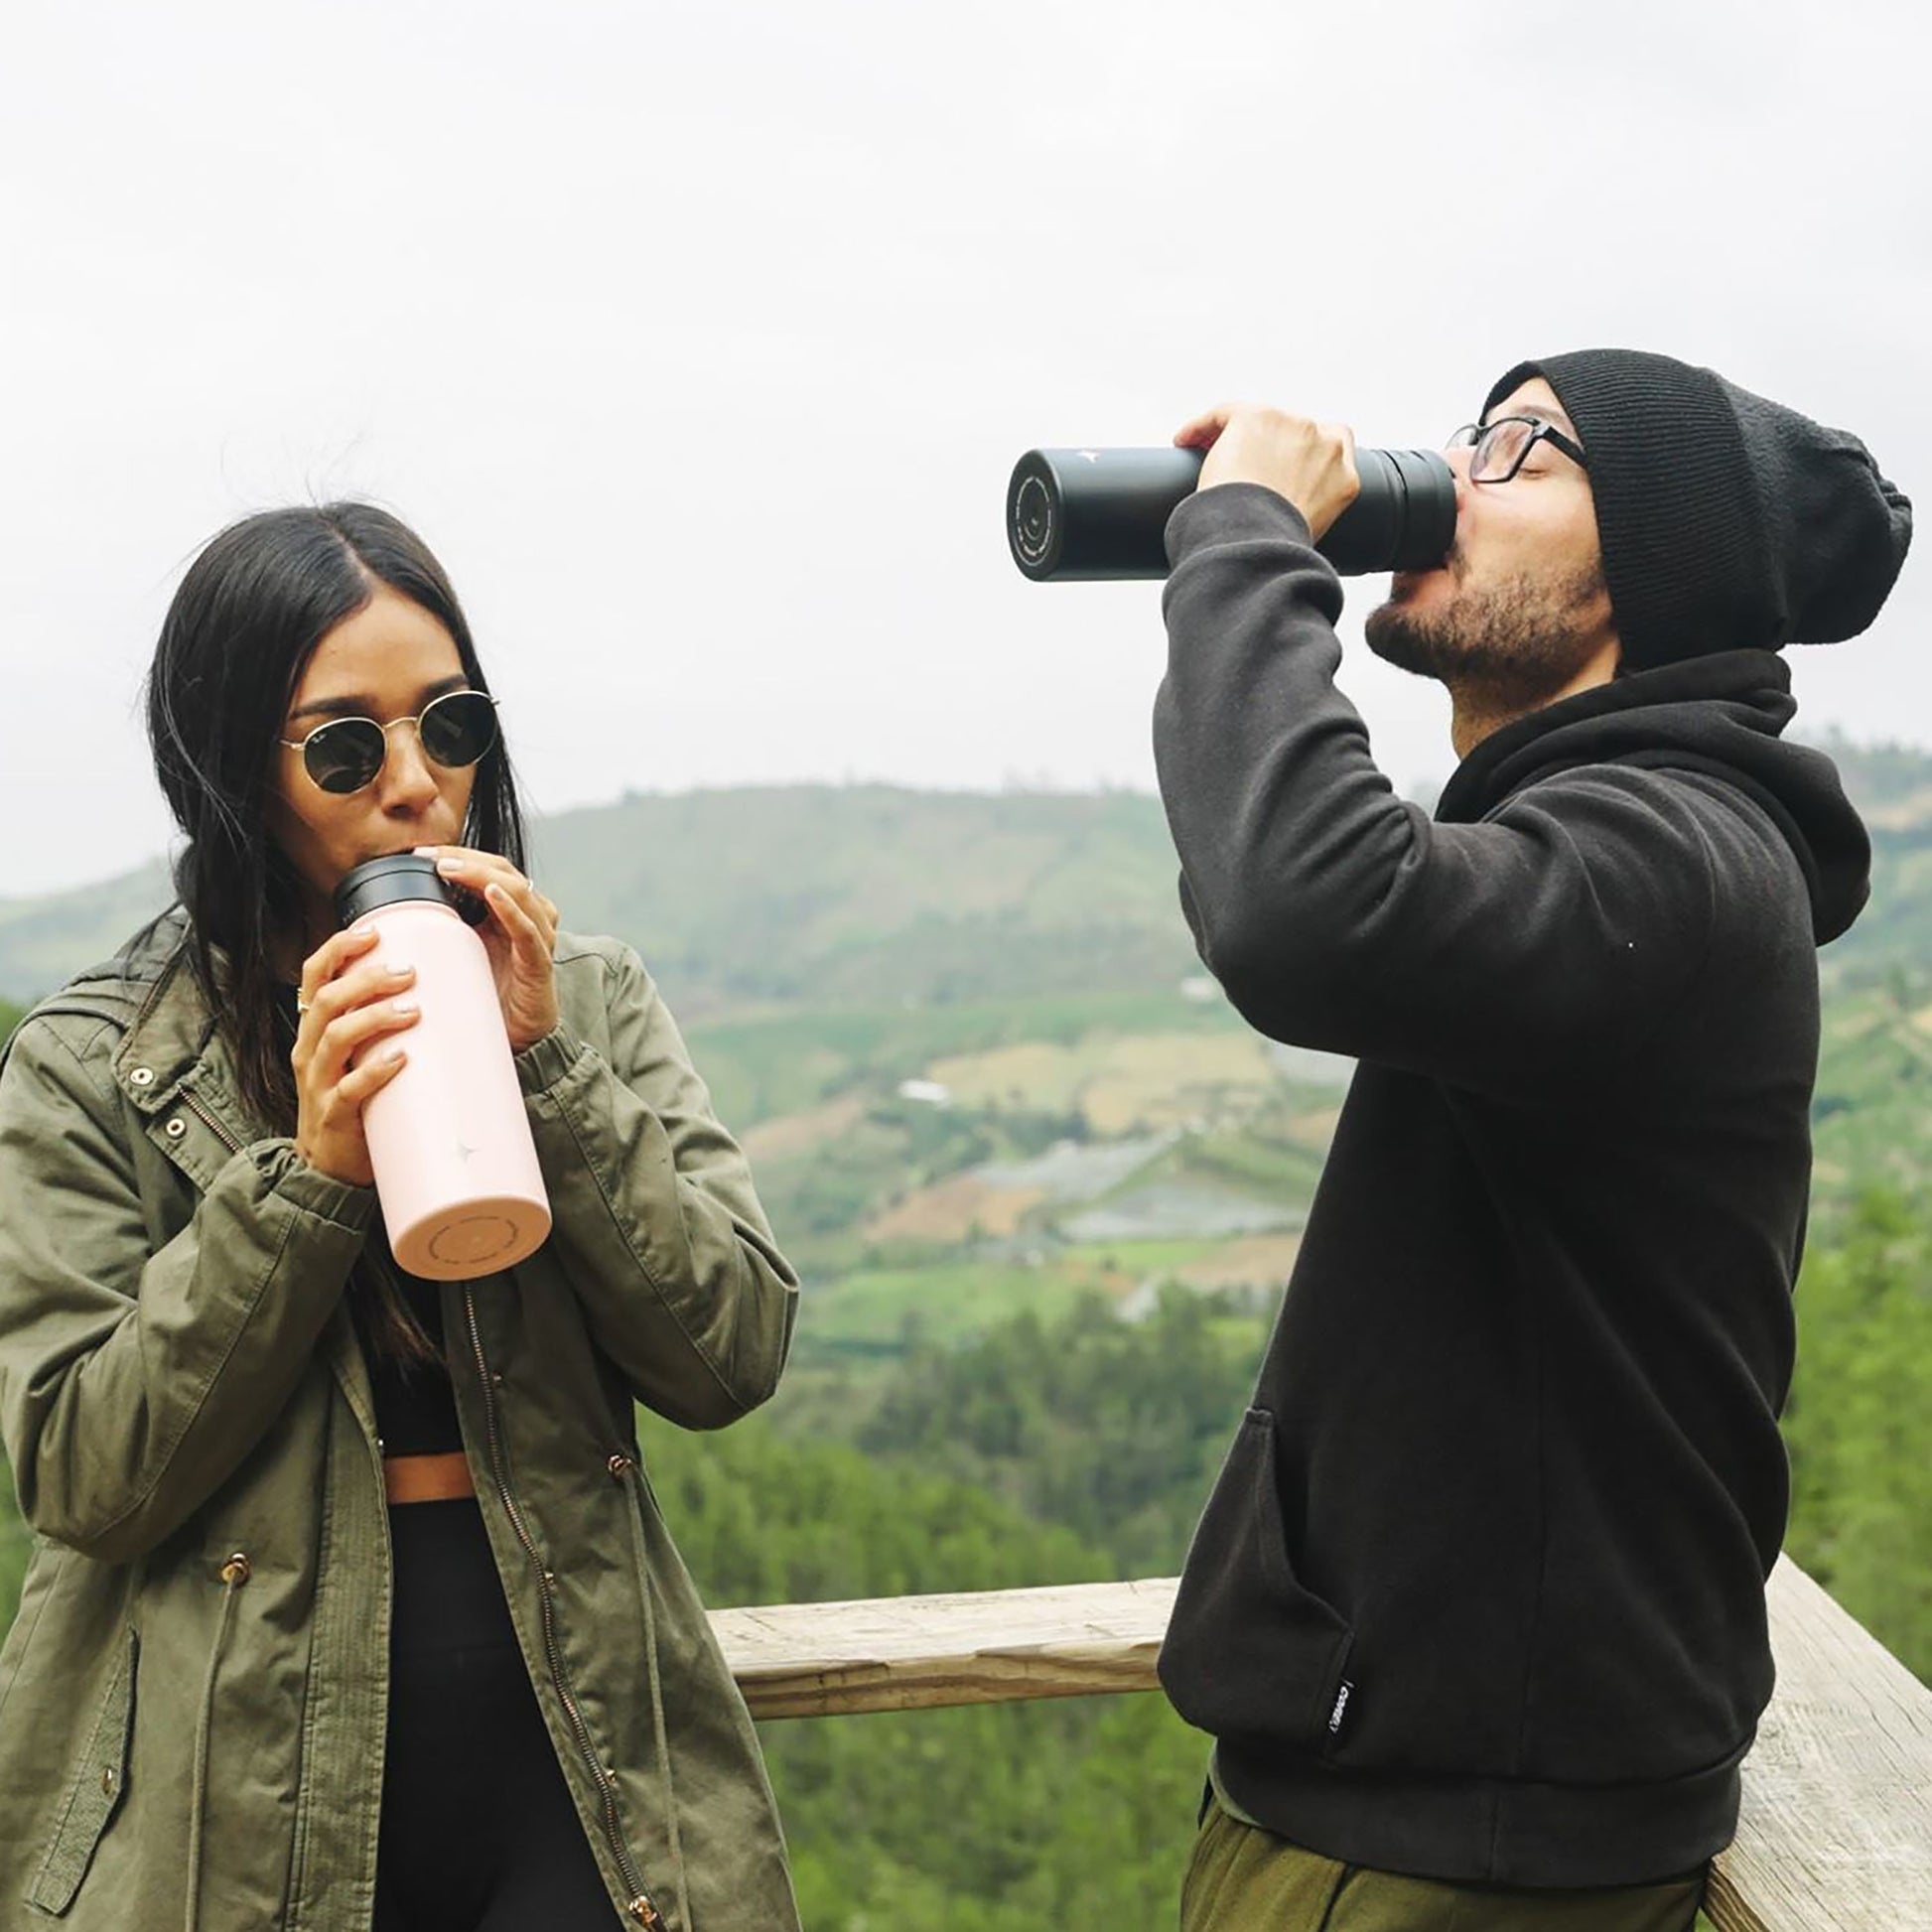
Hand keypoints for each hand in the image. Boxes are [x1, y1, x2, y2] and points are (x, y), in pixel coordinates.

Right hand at [292, 926, 420, 1185]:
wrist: (332, 1166)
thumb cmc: (354, 1099)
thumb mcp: (360, 1052)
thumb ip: (383, 1022)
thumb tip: (435, 982)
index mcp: (315, 1027)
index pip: (315, 975)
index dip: (339, 948)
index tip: (374, 931)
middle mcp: (310, 1049)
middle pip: (328, 999)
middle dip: (367, 980)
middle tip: (408, 972)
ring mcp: (319, 1082)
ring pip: (336, 1037)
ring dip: (375, 1018)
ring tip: (412, 1009)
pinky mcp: (333, 1115)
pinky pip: (350, 1089)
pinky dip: (376, 1071)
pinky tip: (401, 1059)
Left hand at [416, 846, 561, 1051]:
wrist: (519, 1041)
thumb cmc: (490, 997)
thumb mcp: (459, 955)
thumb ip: (440, 931)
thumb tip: (385, 917)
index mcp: (510, 913)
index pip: (489, 868)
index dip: (458, 855)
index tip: (419, 853)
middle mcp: (529, 918)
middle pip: (503, 871)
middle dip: (466, 858)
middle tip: (429, 856)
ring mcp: (537, 938)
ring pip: (518, 891)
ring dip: (483, 874)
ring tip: (450, 867)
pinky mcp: (539, 964)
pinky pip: (528, 929)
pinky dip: (511, 909)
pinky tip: (492, 893)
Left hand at [1174, 405, 1359, 540]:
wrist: (1256, 542)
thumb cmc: (1274, 551)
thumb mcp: (1306, 537)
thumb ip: (1303, 515)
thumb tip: (1274, 522)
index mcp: (1344, 476)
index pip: (1333, 445)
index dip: (1304, 450)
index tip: (1279, 464)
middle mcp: (1324, 443)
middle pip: (1294, 430)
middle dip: (1268, 445)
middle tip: (1240, 466)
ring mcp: (1293, 426)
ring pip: (1257, 421)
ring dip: (1232, 437)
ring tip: (1205, 457)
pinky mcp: (1256, 417)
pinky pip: (1223, 414)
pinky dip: (1200, 427)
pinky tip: (1185, 441)